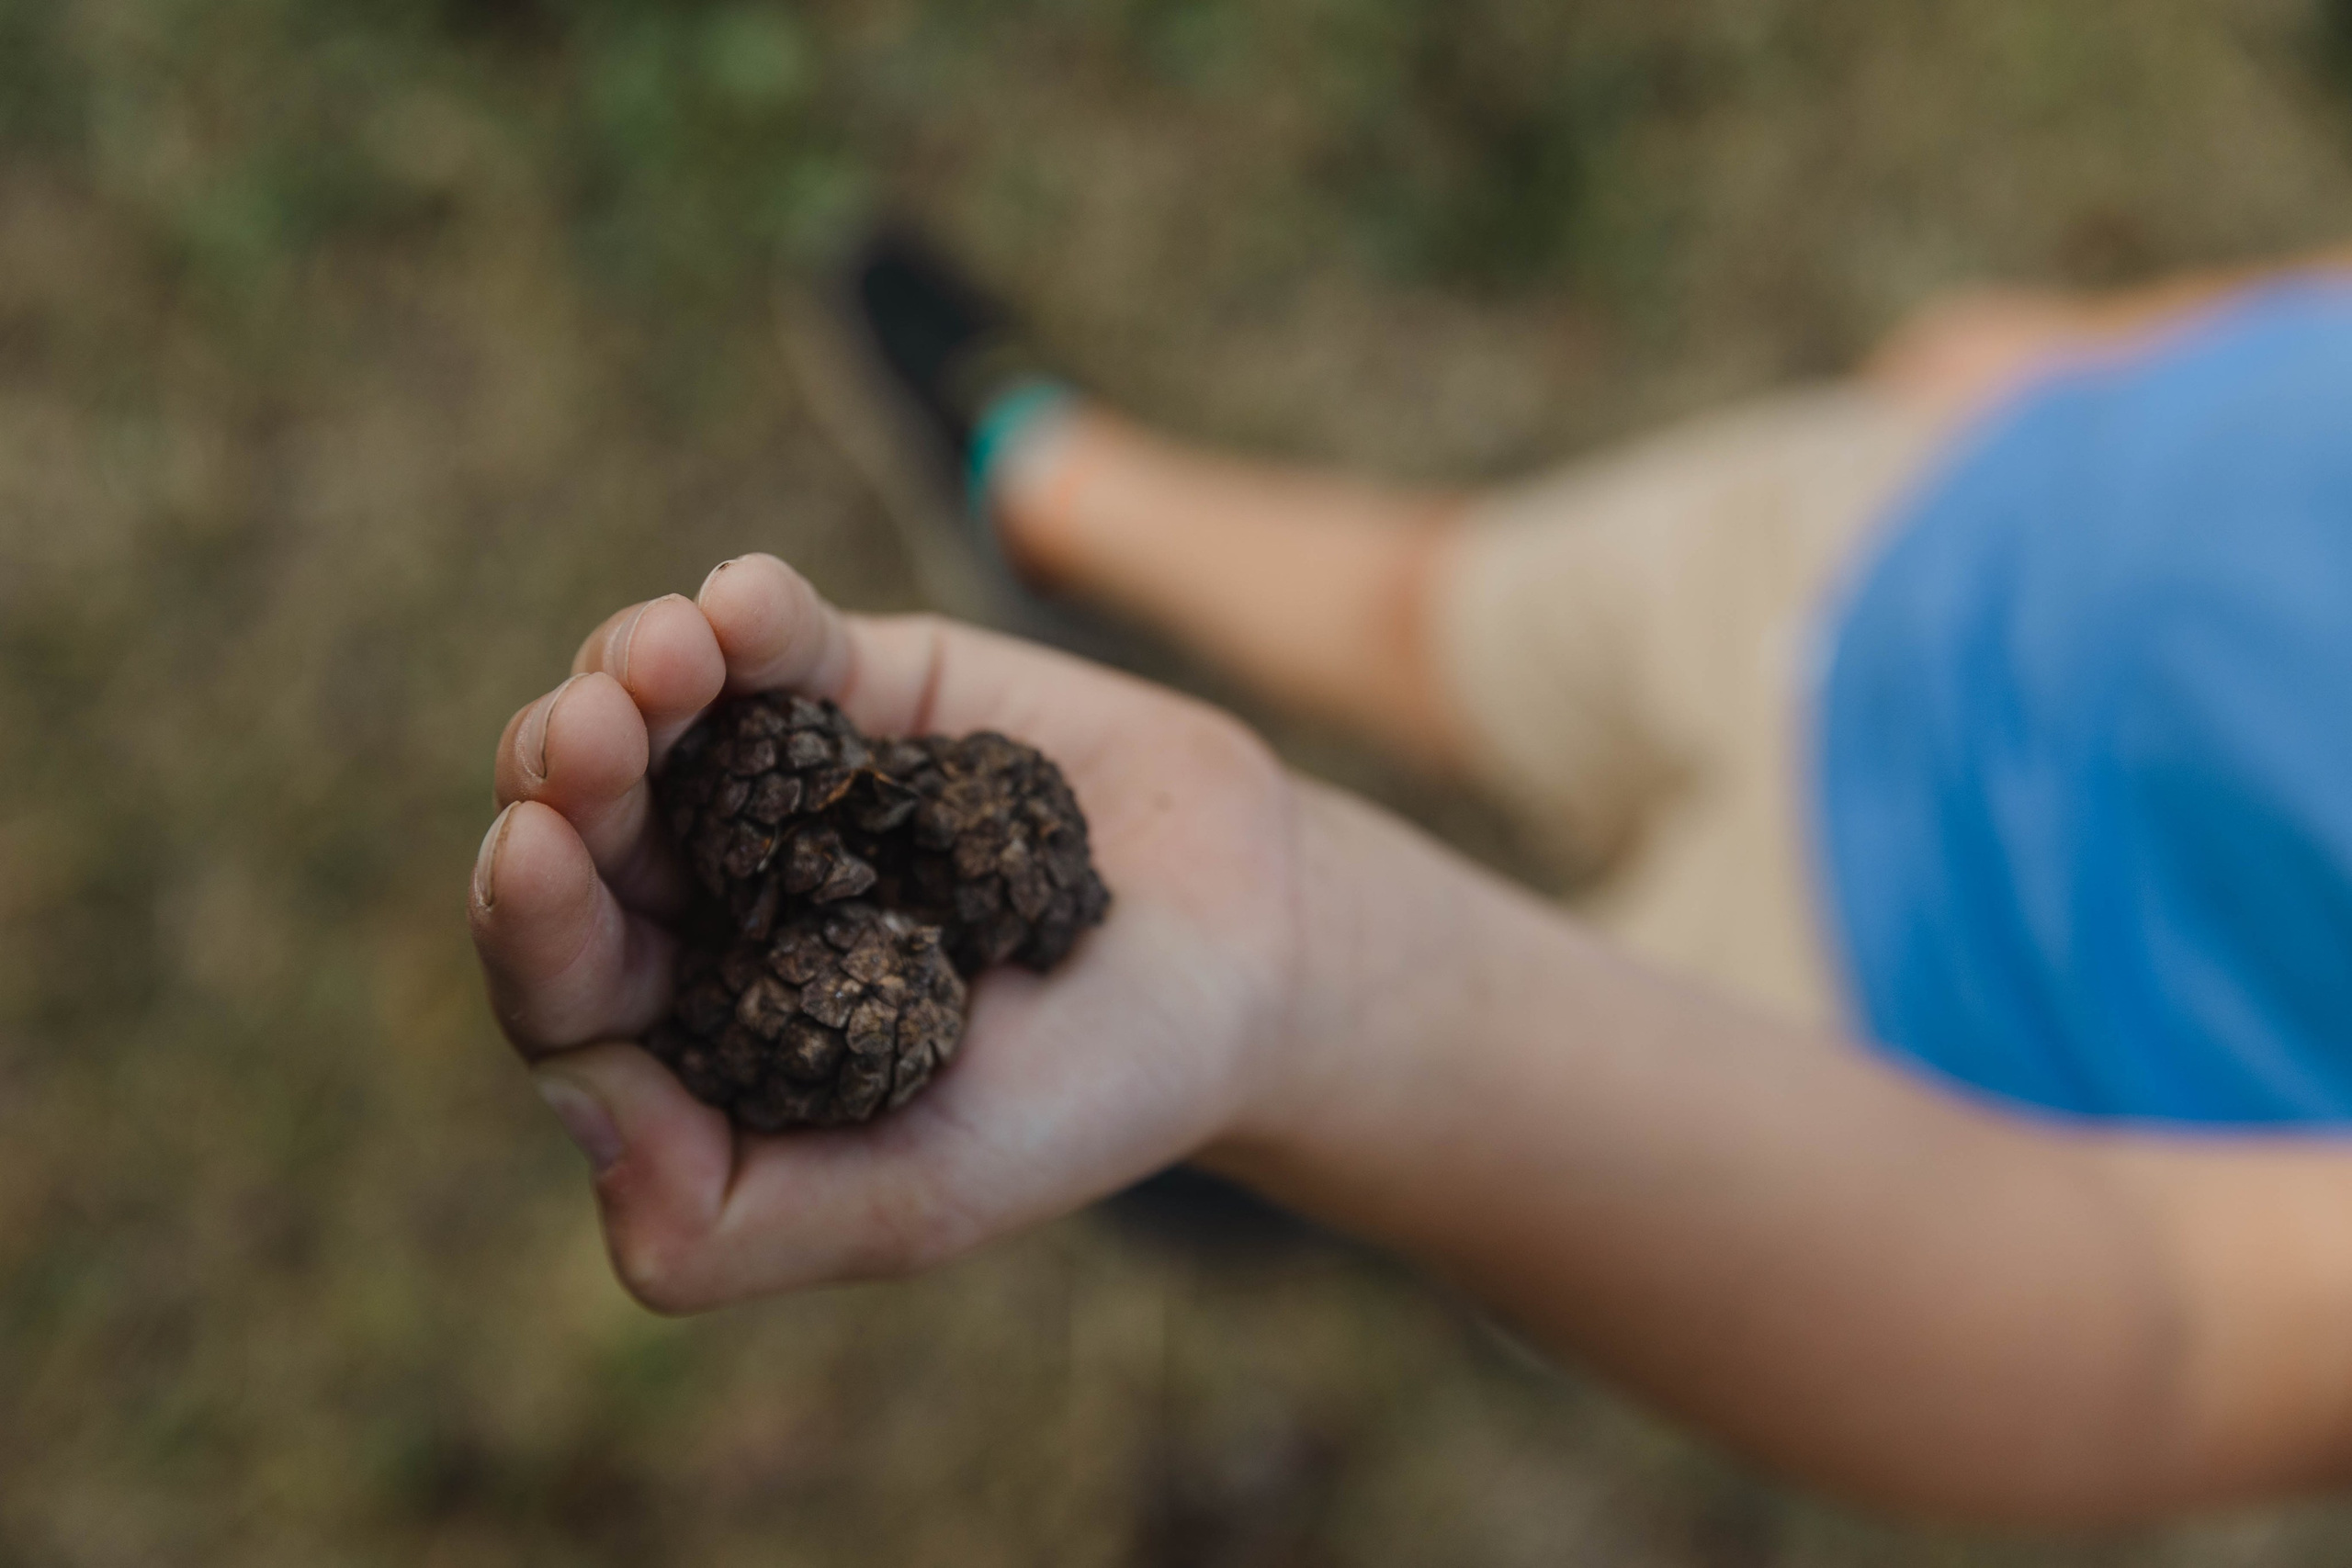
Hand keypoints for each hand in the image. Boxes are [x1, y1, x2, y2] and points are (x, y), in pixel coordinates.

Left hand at [469, 555, 1304, 1309]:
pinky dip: (751, 613)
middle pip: (580, 835)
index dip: (531, 922)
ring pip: (647, 721)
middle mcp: (716, 905)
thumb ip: (735, 1214)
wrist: (1255, 954)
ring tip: (669, 649)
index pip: (567, 987)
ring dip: (629, 674)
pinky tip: (746, 600)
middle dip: (567, 777)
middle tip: (595, 727)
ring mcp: (778, 789)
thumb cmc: (1090, 1097)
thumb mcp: (923, 1196)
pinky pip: (776, 640)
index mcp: (703, 1042)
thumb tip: (568, 1098)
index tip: (532, 848)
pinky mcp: (858, 686)